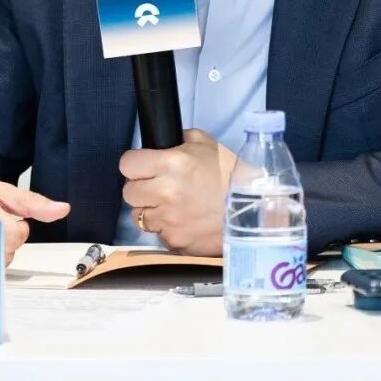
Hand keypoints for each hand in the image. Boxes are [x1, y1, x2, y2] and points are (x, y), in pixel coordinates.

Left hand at [120, 128, 236, 255]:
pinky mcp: (174, 241)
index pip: (127, 164)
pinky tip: (183, 219)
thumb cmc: (231, 176)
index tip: (141, 166)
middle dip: (141, 188)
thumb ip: (179, 139)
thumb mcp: (206, 143)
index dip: (135, 164)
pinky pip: (158, 233)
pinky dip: (166, 227)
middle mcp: (166, 192)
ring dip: (152, 209)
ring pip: (139, 215)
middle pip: (129, 192)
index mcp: (172, 164)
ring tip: (173, 204)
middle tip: (158, 186)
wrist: (253, 209)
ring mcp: (169, 220)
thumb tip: (160, 143)